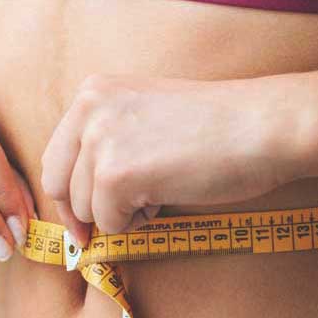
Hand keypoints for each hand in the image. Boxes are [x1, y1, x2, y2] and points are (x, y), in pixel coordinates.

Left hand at [41, 73, 305, 243]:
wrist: (262, 127)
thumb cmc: (217, 127)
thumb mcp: (144, 116)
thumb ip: (107, 142)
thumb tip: (77, 202)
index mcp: (92, 92)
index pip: (55, 156)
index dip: (68, 194)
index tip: (81, 221)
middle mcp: (87, 109)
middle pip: (57, 185)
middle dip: (83, 213)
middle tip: (115, 224)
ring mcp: (99, 141)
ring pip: (85, 209)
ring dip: (121, 213)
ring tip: (163, 189)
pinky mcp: (115, 175)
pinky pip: (110, 223)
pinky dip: (137, 223)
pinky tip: (167, 197)